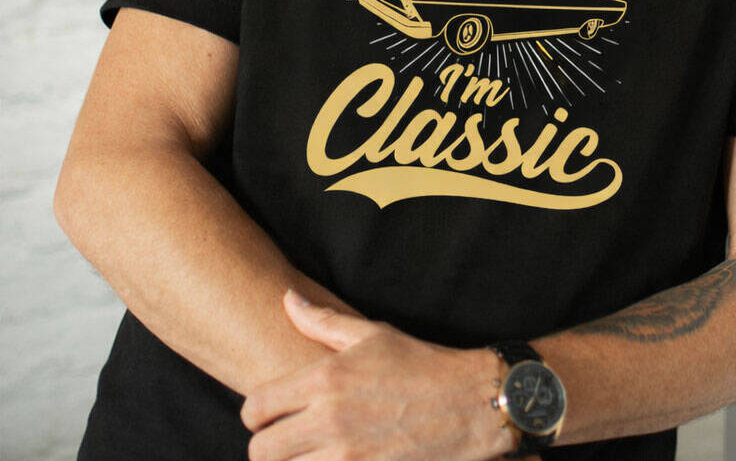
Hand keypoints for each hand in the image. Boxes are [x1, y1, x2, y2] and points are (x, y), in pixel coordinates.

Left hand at [241, 289, 515, 460]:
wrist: (473, 403)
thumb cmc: (422, 364)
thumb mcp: (373, 334)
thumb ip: (321, 320)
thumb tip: (286, 298)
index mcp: (326, 379)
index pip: (255, 408)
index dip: (257, 414)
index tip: (272, 415)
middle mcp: (330, 419)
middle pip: (261, 452)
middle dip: (269, 447)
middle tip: (290, 439)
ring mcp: (347, 457)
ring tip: (312, 453)